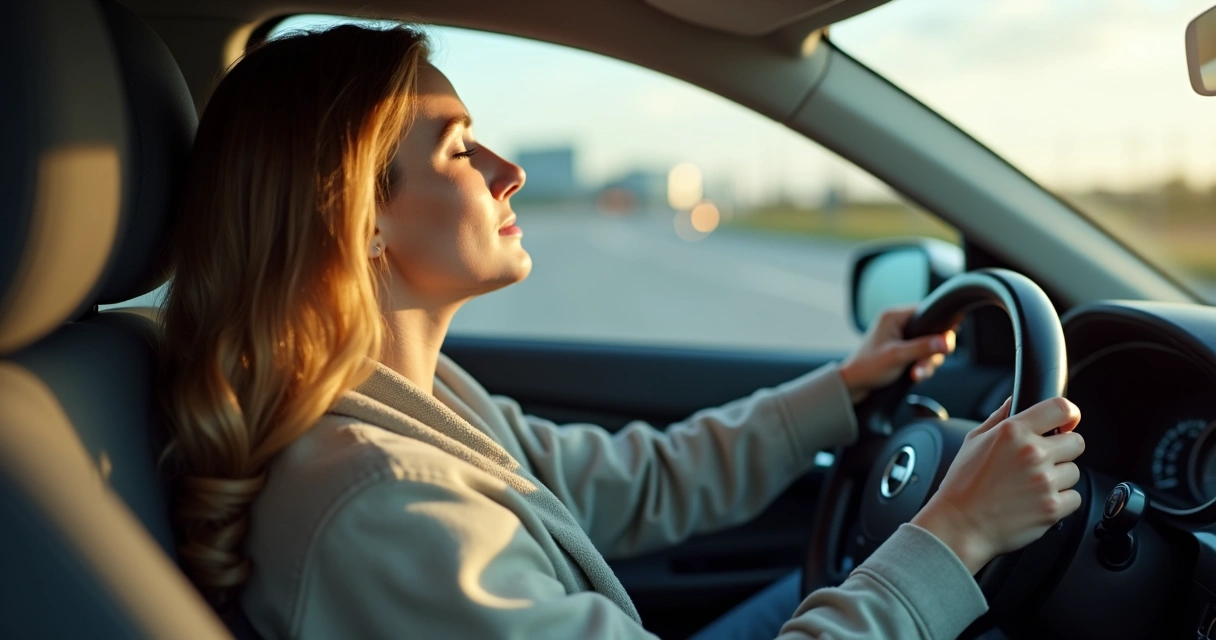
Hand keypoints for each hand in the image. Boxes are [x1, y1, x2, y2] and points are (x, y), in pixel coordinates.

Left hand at [838, 305, 954, 403]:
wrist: (854, 385)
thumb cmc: (868, 367)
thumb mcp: (897, 357)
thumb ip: (922, 347)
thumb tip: (946, 342)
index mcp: (894, 316)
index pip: (928, 312)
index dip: (940, 328)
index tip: (945, 344)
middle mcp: (899, 323)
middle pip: (932, 332)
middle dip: (932, 353)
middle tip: (924, 366)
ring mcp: (902, 337)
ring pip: (930, 346)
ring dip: (927, 363)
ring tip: (916, 375)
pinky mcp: (904, 349)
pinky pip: (923, 354)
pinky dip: (922, 366)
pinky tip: (915, 376)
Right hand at [910, 397, 1084, 573]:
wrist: (960, 525)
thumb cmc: (963, 484)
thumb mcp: (973, 440)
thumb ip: (1000, 417)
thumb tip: (1015, 400)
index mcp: (1014, 432)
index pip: (1061, 408)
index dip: (1069, 413)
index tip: (1067, 421)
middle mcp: (1033, 453)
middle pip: (1076, 442)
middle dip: (1063, 449)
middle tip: (1043, 460)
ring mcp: (1045, 481)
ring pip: (1074, 472)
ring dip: (1060, 477)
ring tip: (1032, 485)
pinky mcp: (1053, 507)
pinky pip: (1074, 498)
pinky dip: (1060, 501)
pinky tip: (1036, 501)